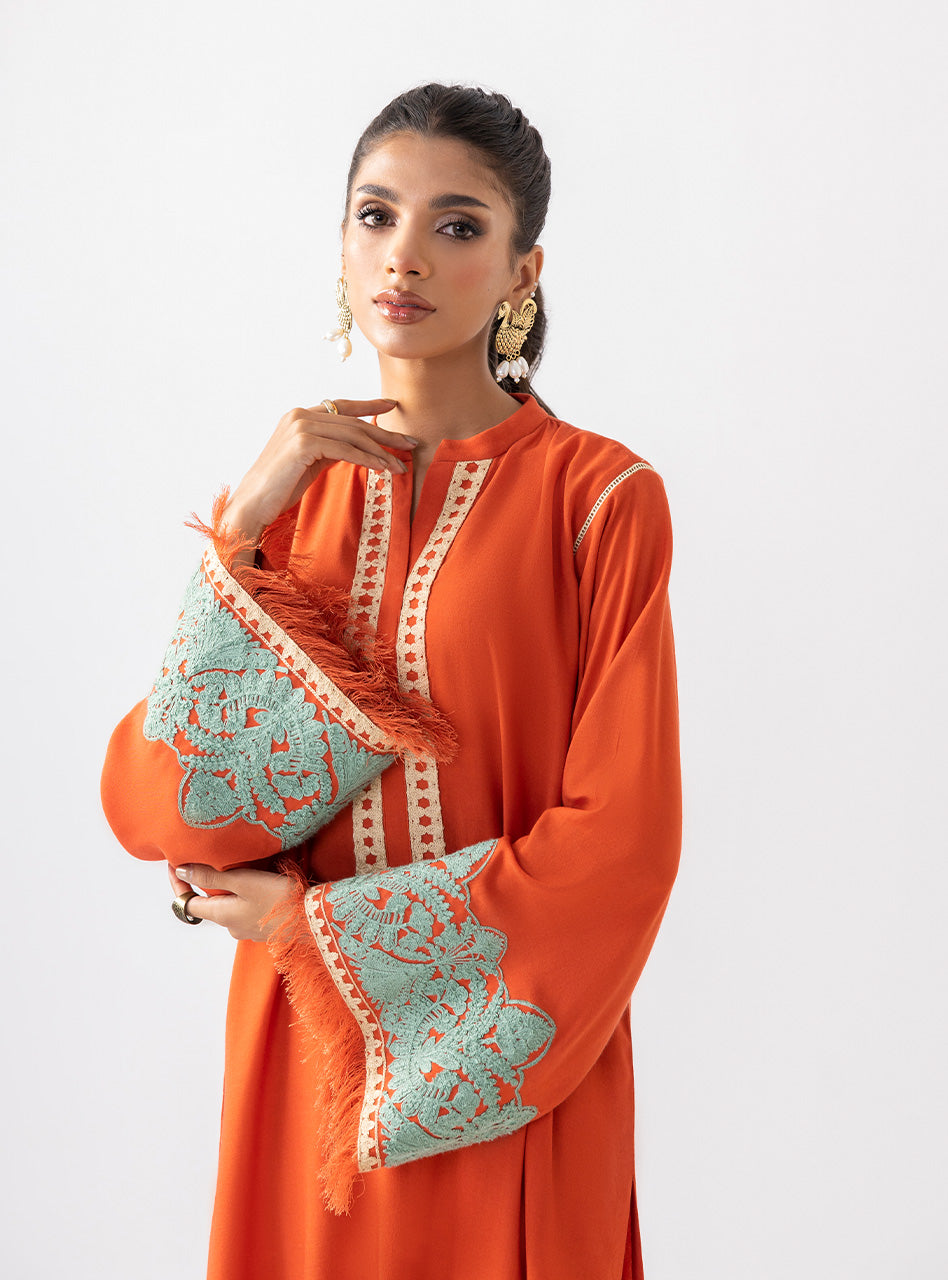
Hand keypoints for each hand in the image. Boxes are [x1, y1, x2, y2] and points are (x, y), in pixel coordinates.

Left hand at [168, 863, 295, 941]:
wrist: (314, 920)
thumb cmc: (278, 898)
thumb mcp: (243, 880)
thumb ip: (211, 875)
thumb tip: (182, 870)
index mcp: (221, 915)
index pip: (187, 902)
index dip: (178, 884)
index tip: (174, 864)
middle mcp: (231, 926)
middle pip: (208, 904)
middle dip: (204, 883)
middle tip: (205, 858)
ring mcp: (248, 929)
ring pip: (229, 906)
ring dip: (227, 888)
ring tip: (235, 866)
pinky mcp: (265, 927)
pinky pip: (246, 909)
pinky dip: (244, 894)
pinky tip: (257, 881)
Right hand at [224, 399, 416, 541]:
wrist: (253, 503)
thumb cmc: (280, 487)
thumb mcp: (310, 462)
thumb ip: (330, 449)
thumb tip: (357, 448)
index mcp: (300, 416)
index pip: (342, 406)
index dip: (370, 404)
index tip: (394, 405)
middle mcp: (300, 416)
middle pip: (353, 422)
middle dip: (385, 433)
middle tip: (410, 443)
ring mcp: (300, 427)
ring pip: (352, 435)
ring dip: (381, 451)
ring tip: (400, 466)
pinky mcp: (303, 443)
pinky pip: (345, 450)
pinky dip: (368, 459)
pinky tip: (383, 468)